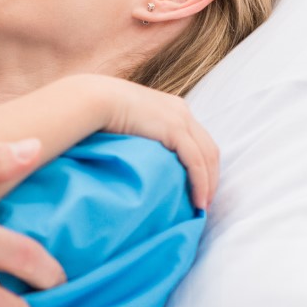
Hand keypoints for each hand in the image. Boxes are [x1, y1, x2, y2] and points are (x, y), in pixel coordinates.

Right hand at [85, 76, 220, 208]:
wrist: (95, 99)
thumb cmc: (101, 110)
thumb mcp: (128, 120)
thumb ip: (140, 132)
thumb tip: (137, 153)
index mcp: (172, 108)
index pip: (199, 139)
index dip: (203, 164)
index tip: (199, 186)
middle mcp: (182, 111)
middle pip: (209, 149)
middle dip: (211, 177)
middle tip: (205, 201)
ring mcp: (181, 119)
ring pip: (207, 157)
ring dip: (209, 184)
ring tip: (202, 206)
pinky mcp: (175, 130)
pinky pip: (196, 162)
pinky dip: (201, 183)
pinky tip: (198, 201)